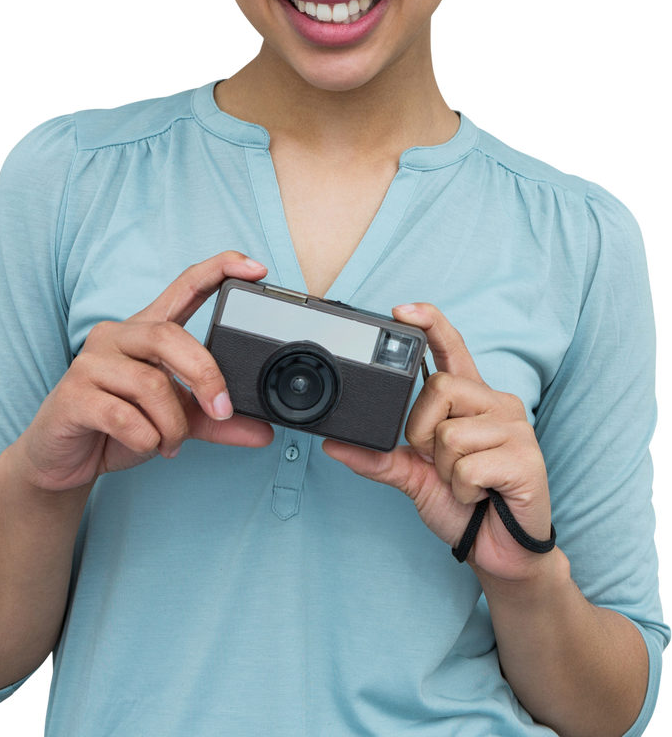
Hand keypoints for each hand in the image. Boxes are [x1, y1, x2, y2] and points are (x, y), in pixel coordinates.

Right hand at [10, 252, 274, 492]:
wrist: (61, 459)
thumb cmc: (117, 427)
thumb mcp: (176, 421)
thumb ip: (216, 421)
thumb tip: (263, 431)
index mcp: (145, 330)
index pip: (185, 285)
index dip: (219, 269)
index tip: (256, 267)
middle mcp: (117, 335)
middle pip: (170, 335)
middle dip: (204, 375)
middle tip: (221, 410)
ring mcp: (91, 362)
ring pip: (152, 383)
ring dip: (173, 424)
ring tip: (170, 443)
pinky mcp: (73, 394)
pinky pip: (124, 416)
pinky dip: (146, 438)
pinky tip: (146, 446)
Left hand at [322, 303, 551, 580]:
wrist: (500, 552)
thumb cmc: (464, 506)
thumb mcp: (413, 477)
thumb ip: (377, 457)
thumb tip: (333, 444)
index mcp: (471, 400)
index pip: (452, 347)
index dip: (430, 322)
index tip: (401, 309)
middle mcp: (496, 404)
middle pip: (439, 388)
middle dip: (422, 432)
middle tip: (438, 461)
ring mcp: (516, 429)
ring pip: (450, 432)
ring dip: (444, 469)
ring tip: (465, 483)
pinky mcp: (527, 459)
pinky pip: (469, 465)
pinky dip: (462, 489)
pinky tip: (480, 496)